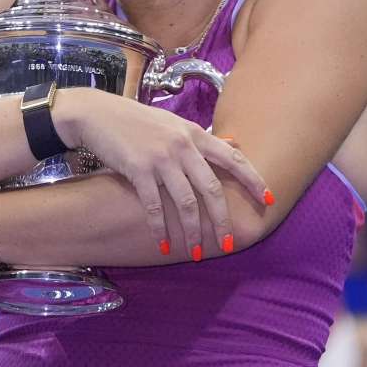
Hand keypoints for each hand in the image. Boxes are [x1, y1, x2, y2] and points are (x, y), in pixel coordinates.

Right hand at [54, 88, 268, 259]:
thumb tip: (234, 144)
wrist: (97, 114)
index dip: (253, 180)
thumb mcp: (174, 124)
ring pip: (186, 203)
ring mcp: (160, 158)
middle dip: (222, 220)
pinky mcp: (138, 170)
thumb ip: (201, 138)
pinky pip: (155, 206)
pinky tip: (163, 245)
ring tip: (196, 253)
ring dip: (193, 232)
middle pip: (212, 189)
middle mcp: (182, 145)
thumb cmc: (136, 120)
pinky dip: (160, 229)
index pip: (233, 158)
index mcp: (194, 134)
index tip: (268, 200)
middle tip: (227, 243)